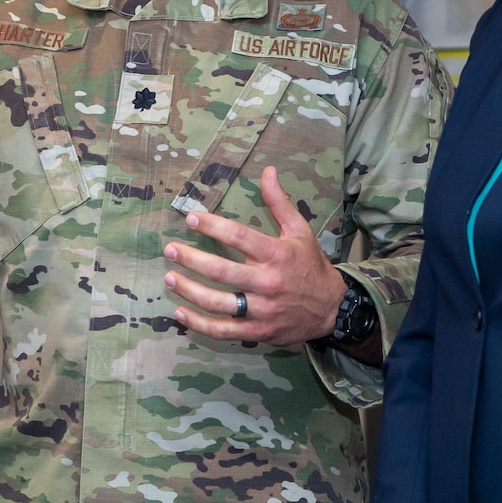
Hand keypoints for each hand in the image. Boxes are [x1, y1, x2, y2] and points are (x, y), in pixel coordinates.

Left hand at [163, 166, 344, 347]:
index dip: (212, 226)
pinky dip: (199, 324)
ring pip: (218, 302)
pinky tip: (181, 313)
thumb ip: (279, 202)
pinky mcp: (258, 331)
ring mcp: (262, 310)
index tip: (191, 219)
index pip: (239, 236)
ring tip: (170, 278)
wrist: (331, 308)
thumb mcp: (300, 231)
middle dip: (191, 259)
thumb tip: (268, 171)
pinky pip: (223, 330)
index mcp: (277, 255)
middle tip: (170, 250)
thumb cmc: (310, 265)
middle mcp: (268, 282)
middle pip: (221, 271)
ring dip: (189, 290)